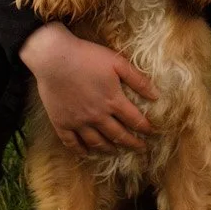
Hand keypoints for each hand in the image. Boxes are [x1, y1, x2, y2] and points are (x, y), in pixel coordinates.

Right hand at [20, 23, 156, 152]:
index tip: (152, 133)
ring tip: (116, 151)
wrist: (53, 57)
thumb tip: (156, 95)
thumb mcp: (117, 62)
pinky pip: (72, 143)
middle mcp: (98, 116)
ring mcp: (79, 122)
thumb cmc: (87, 56)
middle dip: (132, 143)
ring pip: (97, 142)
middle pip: (119, 135)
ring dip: (110, 148)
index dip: (145, 128)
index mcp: (113, 101)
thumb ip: (138, 79)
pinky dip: (80, 151)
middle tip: (141, 148)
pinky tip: (86, 153)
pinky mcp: (62, 123)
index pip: (135, 120)